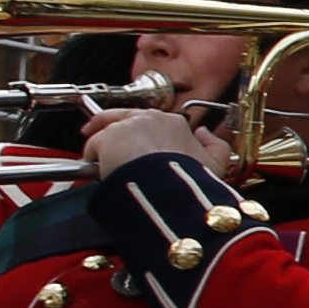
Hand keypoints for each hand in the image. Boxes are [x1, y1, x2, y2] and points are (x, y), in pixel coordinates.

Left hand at [80, 108, 215, 178]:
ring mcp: (125, 126)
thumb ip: (216, 145)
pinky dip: (92, 158)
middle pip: (121, 116)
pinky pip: (91, 147)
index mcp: (174, 122)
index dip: (141, 131)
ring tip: (99, 160)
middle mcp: (148, 118)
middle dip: (111, 126)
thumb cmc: (190, 181)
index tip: (137, 143)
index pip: (150, 120)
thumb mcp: (217, 164)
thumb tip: (205, 133)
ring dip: (102, 144)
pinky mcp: (106, 138)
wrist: (167, 191)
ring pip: (105, 130)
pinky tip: (98, 170)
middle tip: (101, 140)